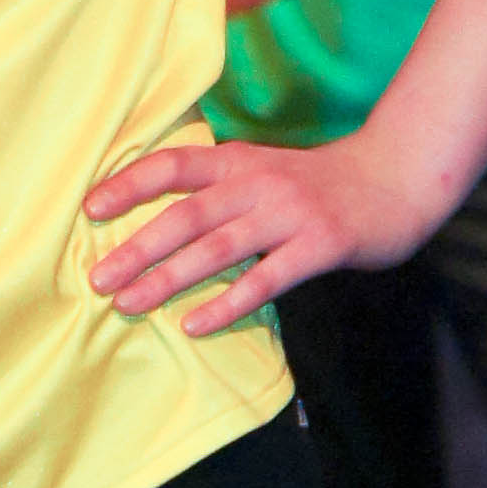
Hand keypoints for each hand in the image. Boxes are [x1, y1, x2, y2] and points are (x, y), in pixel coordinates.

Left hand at [83, 132, 435, 336]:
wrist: (397, 179)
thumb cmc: (322, 185)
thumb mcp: (266, 171)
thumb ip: (221, 189)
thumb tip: (159, 221)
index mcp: (240, 162)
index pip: (174, 164)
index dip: (129, 184)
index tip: (89, 208)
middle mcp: (259, 182)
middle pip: (186, 214)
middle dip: (136, 247)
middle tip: (97, 279)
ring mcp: (290, 213)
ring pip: (218, 247)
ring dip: (169, 277)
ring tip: (129, 303)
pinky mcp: (320, 245)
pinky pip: (266, 279)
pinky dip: (227, 304)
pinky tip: (195, 325)